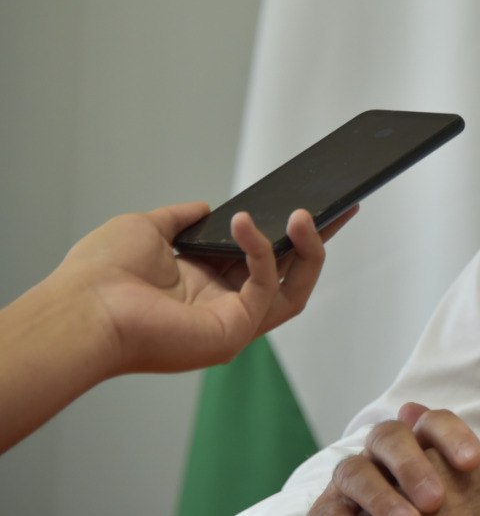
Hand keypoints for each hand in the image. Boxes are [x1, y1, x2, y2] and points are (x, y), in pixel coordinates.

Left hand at [55, 200, 353, 375]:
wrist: (81, 308)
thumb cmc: (100, 275)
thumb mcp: (148, 228)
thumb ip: (182, 218)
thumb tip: (205, 207)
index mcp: (205, 287)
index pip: (263, 260)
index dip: (290, 236)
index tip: (312, 208)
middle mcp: (224, 308)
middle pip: (292, 277)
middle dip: (318, 243)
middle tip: (339, 210)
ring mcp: (233, 325)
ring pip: (295, 289)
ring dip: (307, 249)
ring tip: (305, 213)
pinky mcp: (235, 331)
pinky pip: (265, 285)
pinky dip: (262, 250)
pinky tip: (246, 223)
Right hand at [309, 402, 479, 514]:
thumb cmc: (440, 512)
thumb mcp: (473, 501)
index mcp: (418, 442)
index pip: (434, 422)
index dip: (452, 435)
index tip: (474, 462)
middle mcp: (380, 452)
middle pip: (389, 436)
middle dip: (411, 465)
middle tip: (436, 501)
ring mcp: (349, 477)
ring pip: (354, 469)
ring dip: (379, 496)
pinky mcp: (325, 507)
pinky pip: (326, 506)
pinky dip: (343, 514)